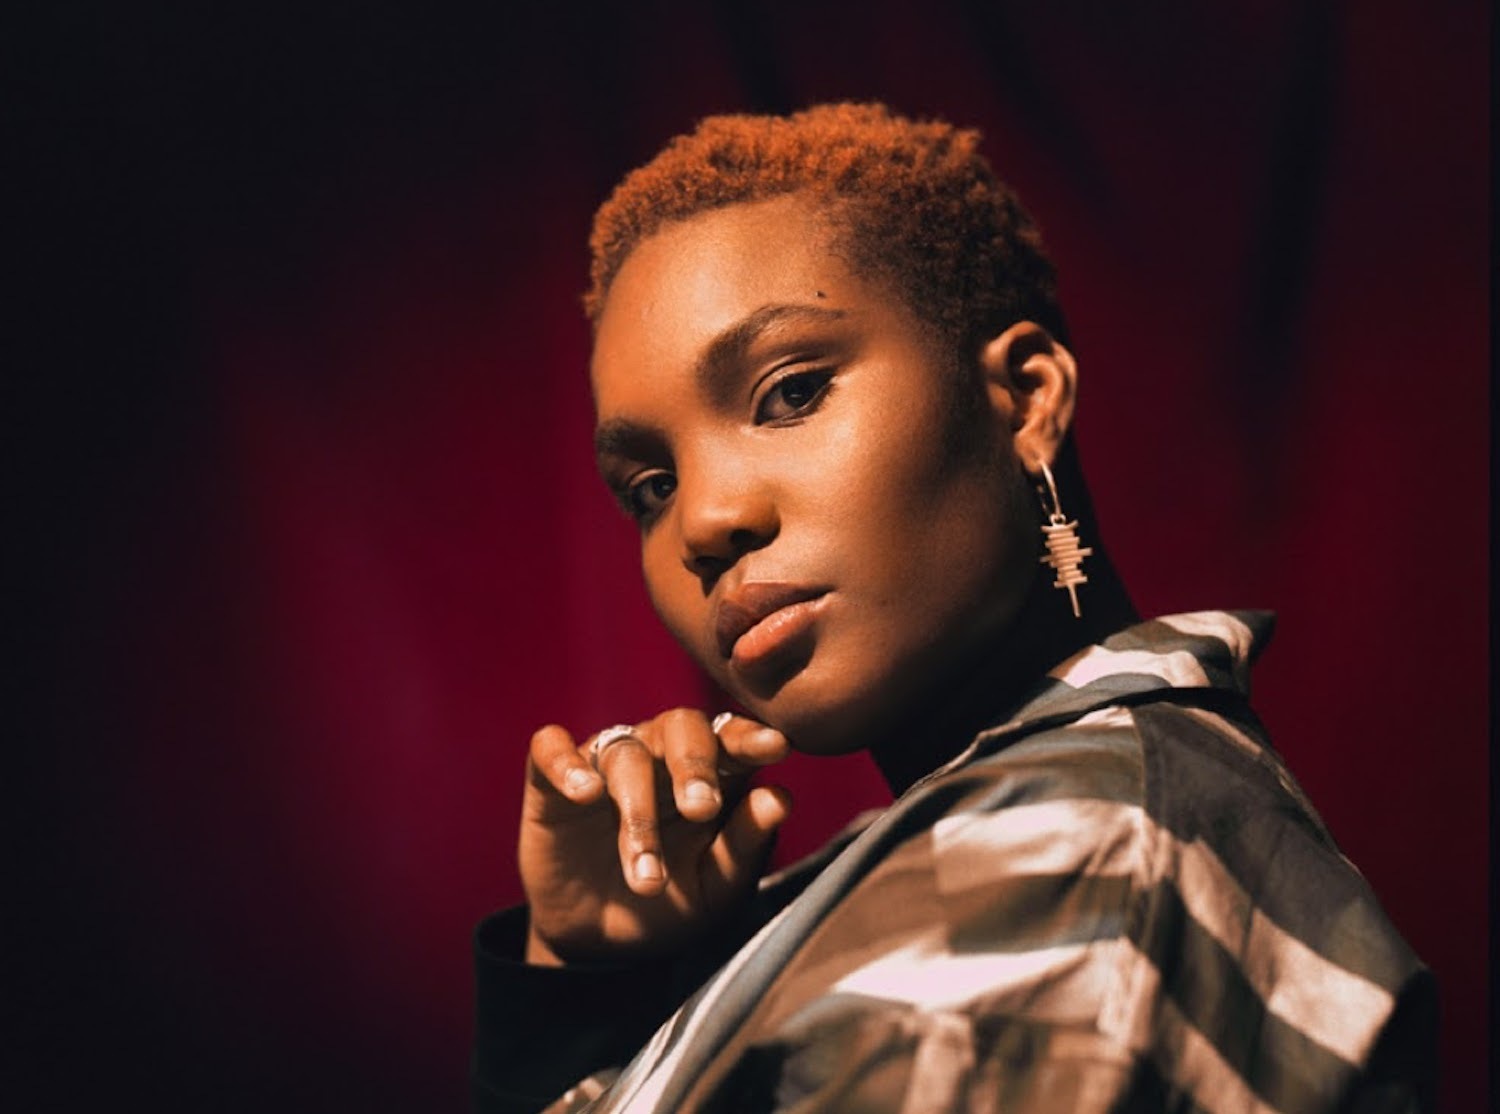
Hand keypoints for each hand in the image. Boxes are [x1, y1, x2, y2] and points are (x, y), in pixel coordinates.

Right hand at [518, 708, 791, 965]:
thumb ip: (745, 843)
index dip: (751, 737)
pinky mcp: (551, 780)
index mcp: (711, 771)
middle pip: (681, 727)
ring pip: (624, 757)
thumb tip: (780, 797)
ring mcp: (605, 762)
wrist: (601, 946)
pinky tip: (584, 793)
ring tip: (647, 879)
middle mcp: (660, 754)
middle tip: (702, 808)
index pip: (733, 736)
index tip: (776, 747)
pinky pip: (551, 748)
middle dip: (693, 765)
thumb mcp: (716, 887)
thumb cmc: (673, 904)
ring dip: (637, 814)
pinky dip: (566, 763)